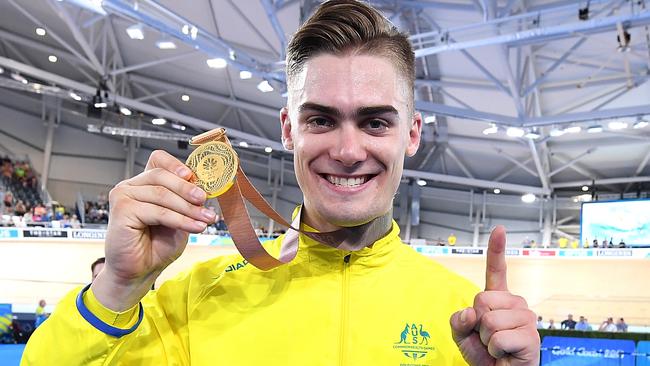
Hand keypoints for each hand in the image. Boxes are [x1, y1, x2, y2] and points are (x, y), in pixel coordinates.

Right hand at [92, 150, 214, 310]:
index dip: (176, 164)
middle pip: (162, 176)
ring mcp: (123, 196)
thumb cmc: (157, 245)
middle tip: (206, 200)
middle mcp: (131, 186)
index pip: (158, 160)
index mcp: (144, 183)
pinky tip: (195, 227)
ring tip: (206, 219)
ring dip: (188, 208)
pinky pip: (158, 211)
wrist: (139, 272)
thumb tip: (205, 188)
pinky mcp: (121, 210)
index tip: (194, 175)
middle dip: (188, 188)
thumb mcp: (179, 218)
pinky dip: (180, 220)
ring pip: (162, 194)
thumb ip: (187, 202)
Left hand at [450, 226, 539, 365]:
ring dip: (486, 339)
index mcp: (498, 299)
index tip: (499, 230)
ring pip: (488, 320)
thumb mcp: (462, 334)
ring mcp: (526, 318)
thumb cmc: (484, 354)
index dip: (497, 250)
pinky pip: (498, 338)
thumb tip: (471, 313)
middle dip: (476, 323)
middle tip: (488, 337)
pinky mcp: (531, 336)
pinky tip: (505, 354)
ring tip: (497, 346)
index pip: (496, 271)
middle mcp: (515, 303)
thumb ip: (458, 320)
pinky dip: (495, 350)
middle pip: (481, 299)